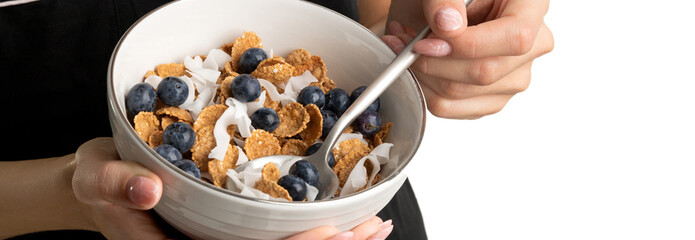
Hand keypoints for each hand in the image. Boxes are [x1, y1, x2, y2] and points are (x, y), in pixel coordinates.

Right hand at [71, 138, 392, 239]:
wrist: (99, 184)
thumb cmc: (97, 185)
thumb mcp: (98, 180)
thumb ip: (119, 186)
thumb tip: (149, 190)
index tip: (331, 231)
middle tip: (376, 229)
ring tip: (376, 228)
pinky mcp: (231, 229)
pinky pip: (277, 234)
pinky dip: (314, 227)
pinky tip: (344, 221)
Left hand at [382, 0, 553, 118]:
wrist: (436, 9)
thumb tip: (448, 25)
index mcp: (530, 6)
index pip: (516, 37)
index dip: (469, 45)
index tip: (427, 40)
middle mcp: (532, 44)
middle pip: (486, 71)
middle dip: (434, 62)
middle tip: (405, 42)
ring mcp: (514, 75)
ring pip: (464, 93)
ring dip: (422, 74)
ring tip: (406, 47)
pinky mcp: (491, 98)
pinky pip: (452, 107)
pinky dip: (423, 88)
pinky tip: (416, 66)